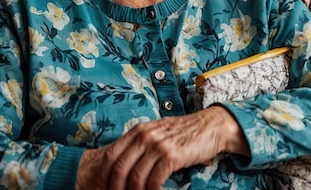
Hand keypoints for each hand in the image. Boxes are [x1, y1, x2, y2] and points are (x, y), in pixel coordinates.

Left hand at [76, 106, 248, 189]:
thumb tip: (120, 166)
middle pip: (119, 168)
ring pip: (135, 178)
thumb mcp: (155, 133)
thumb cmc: (181, 134)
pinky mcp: (171, 156)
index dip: (102, 176)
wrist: (208, 126)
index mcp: (137, 130)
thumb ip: (138, 145)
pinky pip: (154, 181)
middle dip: (114, 189)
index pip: (110, 155)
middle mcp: (144, 135)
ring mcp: (157, 145)